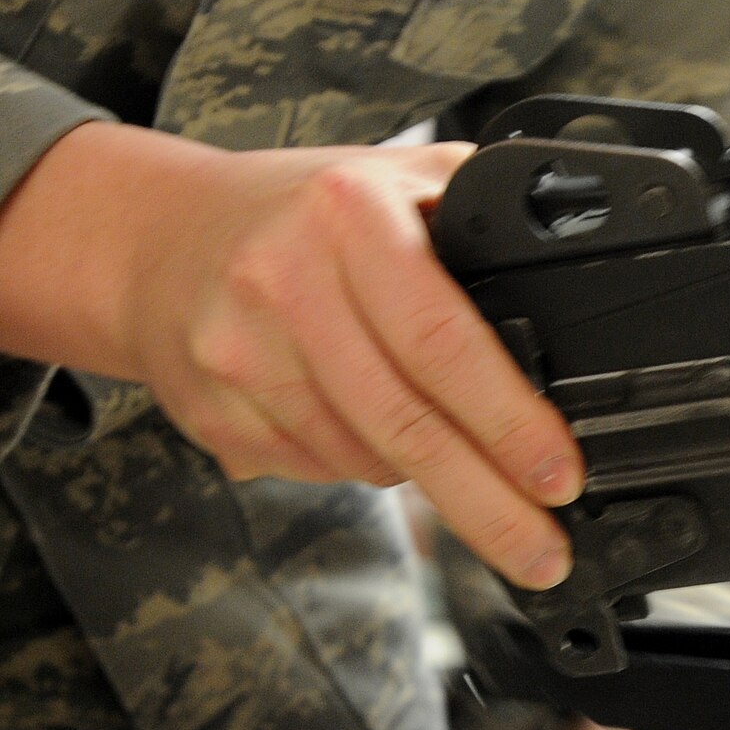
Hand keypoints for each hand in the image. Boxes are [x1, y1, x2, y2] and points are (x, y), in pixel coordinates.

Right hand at [0, 121, 581, 587]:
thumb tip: (576, 286)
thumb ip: (482, 219)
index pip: (443, 341)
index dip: (509, 421)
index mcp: (349, 216)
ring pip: (365, 458)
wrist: (153, 239)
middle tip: (548, 552)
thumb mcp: (400, 177)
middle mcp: (284, 283)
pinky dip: (368, 471)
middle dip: (489, 505)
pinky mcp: (213, 417)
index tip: (561, 476)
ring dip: (433, 487)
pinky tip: (384, 449)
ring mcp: (240, 356)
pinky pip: (320, 471)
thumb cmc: (303, 213)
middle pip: (405, 426)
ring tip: (480, 493)